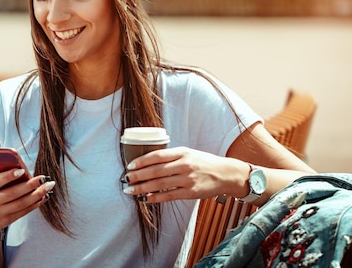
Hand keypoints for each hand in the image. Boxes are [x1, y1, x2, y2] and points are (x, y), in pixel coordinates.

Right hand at [0, 169, 55, 240]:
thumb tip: (17, 162)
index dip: (9, 176)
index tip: (23, 170)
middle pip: (12, 193)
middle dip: (30, 185)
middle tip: (43, 178)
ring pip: (21, 204)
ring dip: (37, 195)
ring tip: (48, 186)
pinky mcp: (7, 220)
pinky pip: (24, 211)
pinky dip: (36, 203)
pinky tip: (45, 196)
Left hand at [122, 147, 246, 202]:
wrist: (225, 174)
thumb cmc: (203, 162)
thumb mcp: (188, 153)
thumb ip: (170, 156)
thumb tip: (147, 162)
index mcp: (182, 152)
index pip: (157, 155)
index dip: (141, 161)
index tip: (130, 166)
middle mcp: (184, 165)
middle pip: (156, 171)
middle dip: (138, 176)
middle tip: (125, 179)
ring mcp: (187, 179)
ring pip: (160, 184)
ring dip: (143, 188)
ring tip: (131, 190)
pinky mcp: (191, 193)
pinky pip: (169, 196)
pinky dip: (156, 197)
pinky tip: (146, 198)